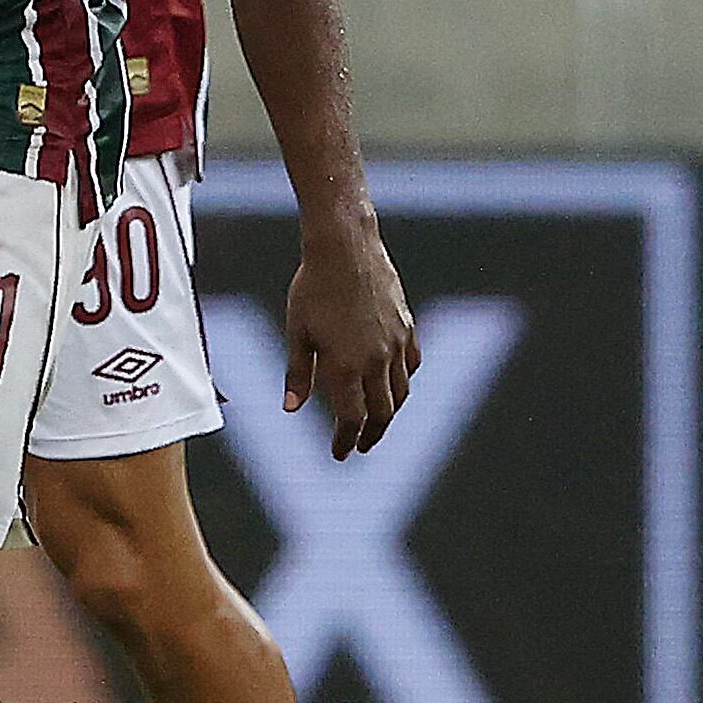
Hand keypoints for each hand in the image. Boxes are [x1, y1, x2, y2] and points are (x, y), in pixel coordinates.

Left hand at [282, 210, 418, 460]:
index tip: (340, 454)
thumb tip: (291, 409)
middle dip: (370, 435)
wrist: (346, 249)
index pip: (351, 418)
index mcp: (344, 366)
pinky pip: (412, 366)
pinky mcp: (409, 328)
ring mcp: (397, 344)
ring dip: (389, 412)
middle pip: (382, 413)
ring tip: (376, 420)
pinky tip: (393, 385)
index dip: (344, 440)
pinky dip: (403, 382)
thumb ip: (298, 374)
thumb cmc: (312, 288)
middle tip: (359, 446)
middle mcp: (376, 360)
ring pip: (401, 393)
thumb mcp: (297, 332)